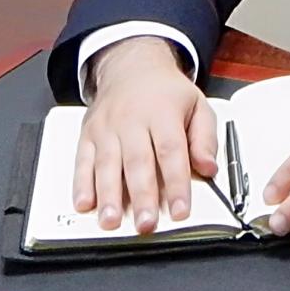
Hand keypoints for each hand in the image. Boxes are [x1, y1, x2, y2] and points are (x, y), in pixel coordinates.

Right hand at [72, 36, 217, 233]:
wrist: (132, 66)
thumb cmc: (167, 92)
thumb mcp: (197, 105)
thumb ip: (205, 137)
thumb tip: (208, 168)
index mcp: (164, 112)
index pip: (171, 151)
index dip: (176, 183)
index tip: (181, 211)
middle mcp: (133, 120)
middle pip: (138, 161)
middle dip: (142, 196)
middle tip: (146, 224)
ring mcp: (107, 128)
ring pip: (107, 164)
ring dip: (109, 196)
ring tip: (111, 222)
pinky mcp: (88, 134)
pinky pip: (81, 160)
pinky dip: (81, 184)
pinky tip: (84, 204)